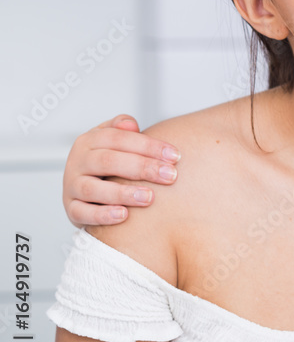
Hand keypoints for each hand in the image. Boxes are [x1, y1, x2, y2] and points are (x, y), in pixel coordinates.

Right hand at [63, 115, 179, 227]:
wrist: (84, 188)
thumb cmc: (110, 161)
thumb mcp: (114, 141)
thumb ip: (124, 131)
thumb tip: (131, 125)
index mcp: (89, 141)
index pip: (118, 138)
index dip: (148, 145)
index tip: (175, 156)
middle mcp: (77, 162)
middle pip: (108, 161)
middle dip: (142, 168)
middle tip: (170, 176)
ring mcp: (71, 186)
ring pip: (92, 189)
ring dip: (123, 193)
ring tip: (150, 198)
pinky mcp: (71, 208)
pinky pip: (82, 213)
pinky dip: (102, 215)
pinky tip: (124, 216)